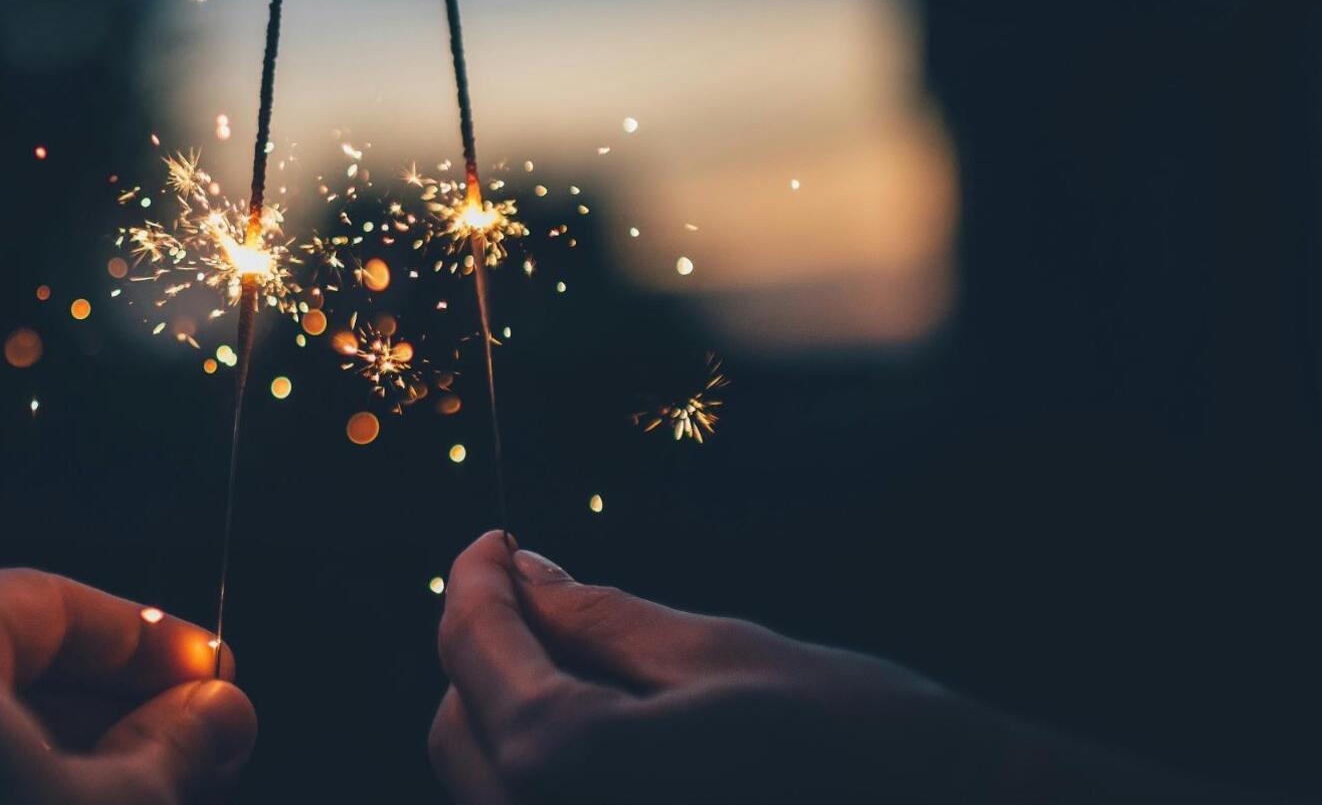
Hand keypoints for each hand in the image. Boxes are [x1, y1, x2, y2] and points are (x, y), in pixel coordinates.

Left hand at [429, 531, 1239, 803]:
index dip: (474, 585)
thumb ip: (599, 619)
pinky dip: (550, 765)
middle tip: (536, 586)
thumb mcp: (722, 657)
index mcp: (572, 769)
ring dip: (513, 708)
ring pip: (489, 784)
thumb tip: (524, 572)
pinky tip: (606, 721)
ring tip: (580, 651)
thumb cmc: (861, 743)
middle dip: (486, 648)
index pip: (476, 657)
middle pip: (462, 729)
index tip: (492, 542)